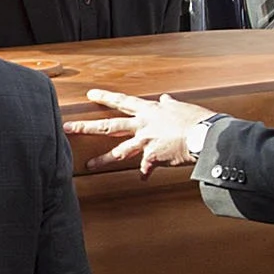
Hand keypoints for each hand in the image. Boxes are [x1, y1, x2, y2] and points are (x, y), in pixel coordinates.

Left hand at [69, 89, 219, 174]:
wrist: (205, 135)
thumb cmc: (196, 120)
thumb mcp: (180, 107)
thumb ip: (169, 104)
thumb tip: (165, 98)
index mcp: (150, 111)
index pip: (122, 101)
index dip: (105, 97)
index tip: (90, 94)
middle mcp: (143, 125)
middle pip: (109, 125)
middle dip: (87, 126)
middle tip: (68, 127)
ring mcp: (146, 141)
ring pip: (119, 151)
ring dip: (102, 158)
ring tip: (88, 164)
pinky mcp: (153, 157)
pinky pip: (146, 169)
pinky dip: (145, 173)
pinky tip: (143, 179)